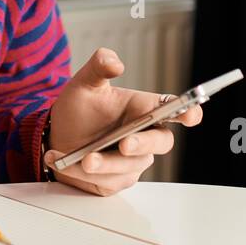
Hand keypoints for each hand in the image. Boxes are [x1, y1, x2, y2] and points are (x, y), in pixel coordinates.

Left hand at [42, 48, 203, 195]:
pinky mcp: (115, 181)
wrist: (55, 135)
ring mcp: (131, 162)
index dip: (188, 112)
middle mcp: (143, 136)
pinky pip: (105, 181)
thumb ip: (99, 66)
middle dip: (142, 144)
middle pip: (160, 142)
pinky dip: (81, 173)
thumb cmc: (78, 109)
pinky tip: (61, 159)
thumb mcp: (84, 83)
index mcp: (142, 109)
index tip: (190, 115)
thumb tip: (115, 63)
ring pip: (129, 167)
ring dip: (104, 164)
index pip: (173, 109)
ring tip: (82, 158)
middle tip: (123, 144)